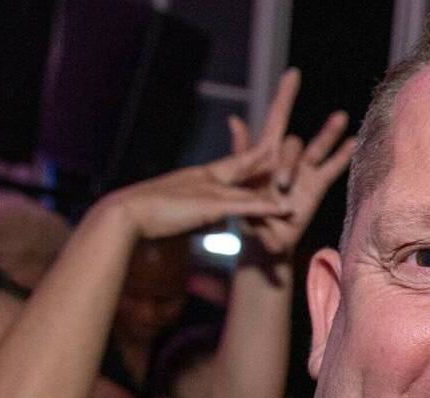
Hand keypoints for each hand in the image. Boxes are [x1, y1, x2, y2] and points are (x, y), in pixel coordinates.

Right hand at [95, 120, 295, 242]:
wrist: (126, 215)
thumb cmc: (146, 218)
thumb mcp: (180, 214)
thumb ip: (200, 215)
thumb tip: (212, 221)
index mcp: (201, 178)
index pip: (233, 164)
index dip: (254, 156)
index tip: (271, 148)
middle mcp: (208, 179)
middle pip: (246, 163)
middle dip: (270, 155)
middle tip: (294, 145)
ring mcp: (211, 191)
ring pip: (251, 184)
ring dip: (276, 182)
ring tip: (303, 176)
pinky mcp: (211, 207)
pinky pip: (245, 206)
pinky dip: (266, 207)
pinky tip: (286, 209)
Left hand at [227, 68, 355, 262]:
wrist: (262, 241)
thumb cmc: (245, 212)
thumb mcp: (237, 182)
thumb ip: (240, 152)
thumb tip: (235, 119)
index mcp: (266, 154)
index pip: (277, 117)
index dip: (284, 96)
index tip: (293, 74)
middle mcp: (287, 158)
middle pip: (293, 144)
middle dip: (289, 162)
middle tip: (283, 185)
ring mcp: (304, 172)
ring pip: (318, 147)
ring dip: (328, 133)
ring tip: (340, 117)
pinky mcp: (317, 187)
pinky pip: (332, 169)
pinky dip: (343, 157)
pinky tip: (354, 143)